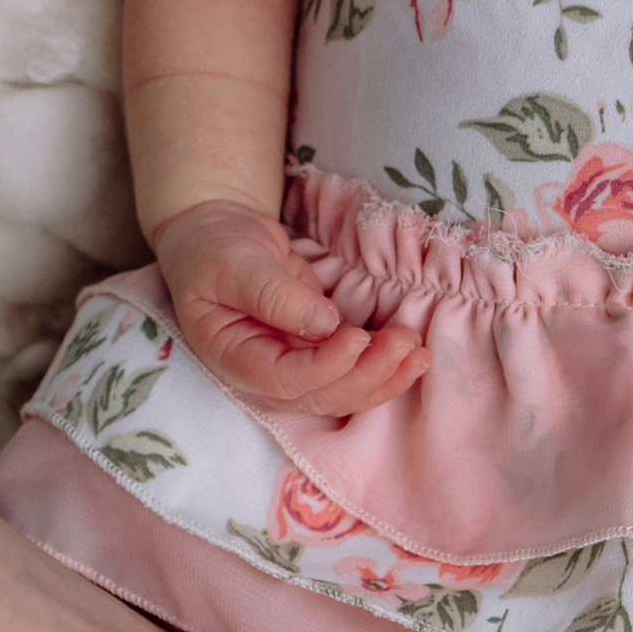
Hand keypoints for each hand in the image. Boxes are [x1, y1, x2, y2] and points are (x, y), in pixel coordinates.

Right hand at [149, 198, 426, 413]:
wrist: (218, 237)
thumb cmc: (214, 248)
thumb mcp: (233, 262)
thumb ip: (273, 293)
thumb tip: (324, 324)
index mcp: (232, 358)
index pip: (284, 381)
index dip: (326, 367)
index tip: (358, 338)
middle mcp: (264, 374)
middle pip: (321, 394)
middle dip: (368, 375)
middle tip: (406, 343)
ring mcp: (293, 366)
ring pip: (342, 391)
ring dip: (384, 377)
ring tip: (419, 353)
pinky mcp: (317, 351)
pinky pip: (353, 371)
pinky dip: (384, 366)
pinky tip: (413, 352)